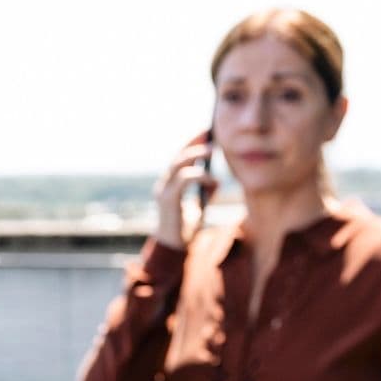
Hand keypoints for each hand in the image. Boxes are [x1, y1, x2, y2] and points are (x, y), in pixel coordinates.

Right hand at [152, 135, 218, 250]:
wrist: (175, 247)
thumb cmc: (185, 228)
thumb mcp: (199, 205)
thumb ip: (205, 191)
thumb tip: (217, 180)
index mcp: (169, 184)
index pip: (179, 157)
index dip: (192, 143)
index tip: (207, 132)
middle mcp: (163, 184)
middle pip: (178, 156)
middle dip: (194, 143)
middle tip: (211, 134)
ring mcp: (163, 191)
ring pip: (178, 164)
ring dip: (196, 155)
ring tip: (212, 150)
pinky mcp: (168, 200)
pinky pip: (184, 180)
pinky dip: (200, 176)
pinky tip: (212, 181)